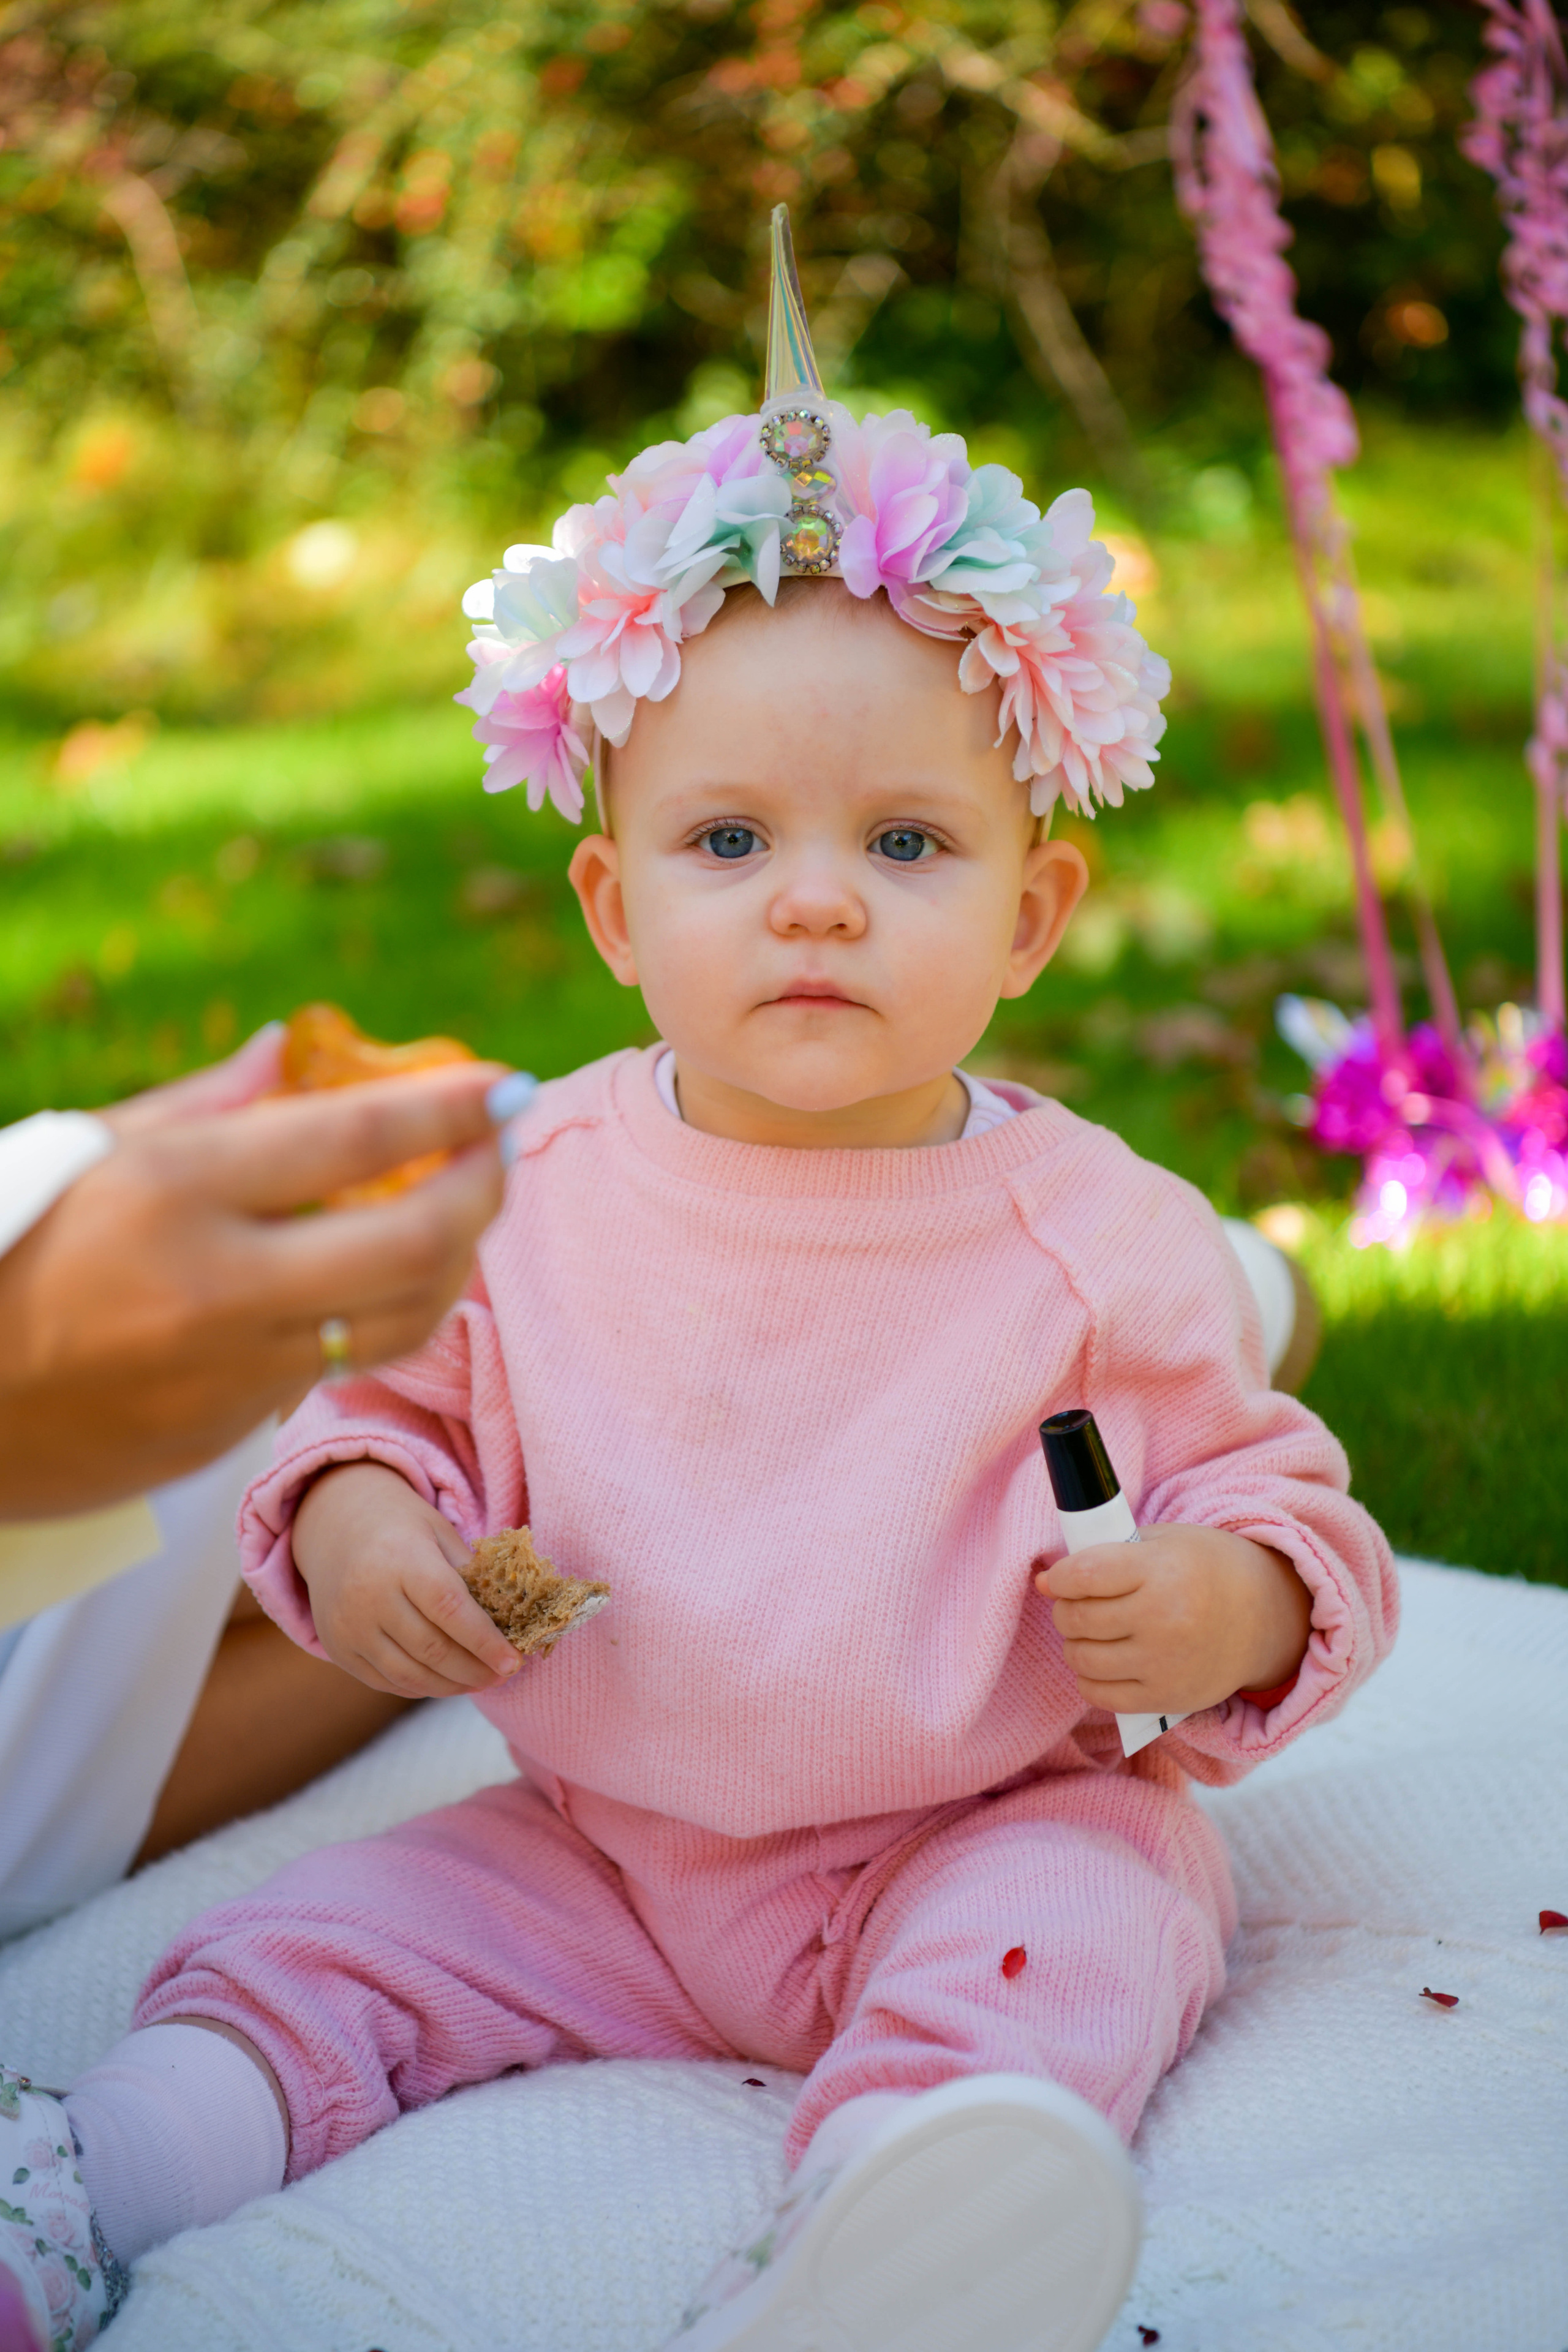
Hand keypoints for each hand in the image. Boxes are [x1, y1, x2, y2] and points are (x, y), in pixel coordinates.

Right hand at [0, 1058, 510, 1516]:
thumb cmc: (5, 1247)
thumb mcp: (84, 1151)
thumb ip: (204, 1103)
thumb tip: (292, 1046)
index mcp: (171, 1189)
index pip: (352, 1136)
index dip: (450, 1106)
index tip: (505, 1083)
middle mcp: (212, 1284)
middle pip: (415, 1241)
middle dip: (483, 1188)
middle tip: (498, 1147)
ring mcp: (228, 1369)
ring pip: (404, 1318)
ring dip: (457, 1257)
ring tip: (462, 1206)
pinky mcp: (229, 1431)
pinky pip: (340, 1364)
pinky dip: (381, 1311)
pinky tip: (383, 1271)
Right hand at [292, 1461, 521, 1698]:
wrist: (335, 1525)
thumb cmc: (400, 1528)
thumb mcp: (438, 1532)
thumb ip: (470, 1574)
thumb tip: (508, 1622)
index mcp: (400, 1558)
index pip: (449, 1609)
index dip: (485, 1641)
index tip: (513, 1661)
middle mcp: (368, 1595)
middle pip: (431, 1649)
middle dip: (474, 1670)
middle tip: (503, 1675)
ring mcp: (348, 1626)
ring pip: (409, 1674)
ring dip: (451, 1686)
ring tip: (481, 1683)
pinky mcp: (337, 1648)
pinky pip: (386, 1681)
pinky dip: (421, 1688)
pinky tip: (446, 1682)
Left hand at [1035, 1524, 1311, 1718]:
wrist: (1266, 1617)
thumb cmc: (1206, 1570)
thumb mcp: (1164, 1543)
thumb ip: (1106, 1555)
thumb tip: (1046, 1583)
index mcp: (1163, 1571)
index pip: (1085, 1575)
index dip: (1059, 1578)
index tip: (1056, 1579)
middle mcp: (1164, 1619)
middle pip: (1078, 1617)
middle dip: (1065, 1609)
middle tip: (1074, 1603)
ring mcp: (1165, 1663)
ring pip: (1083, 1657)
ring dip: (1074, 1642)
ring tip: (1089, 1631)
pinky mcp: (1165, 1698)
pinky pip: (1100, 1695)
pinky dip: (1089, 1677)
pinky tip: (1102, 1660)